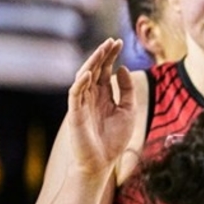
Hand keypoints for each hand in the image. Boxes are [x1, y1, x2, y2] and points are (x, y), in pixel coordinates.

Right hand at [67, 39, 134, 176]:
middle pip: (94, 70)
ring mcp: (81, 104)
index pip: (105, 70)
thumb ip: (127, 90)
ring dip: (91, 64)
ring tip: (101, 51)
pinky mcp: (75, 114)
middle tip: (111, 41)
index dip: (110, 56)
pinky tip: (87, 73)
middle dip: (102, 55)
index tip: (119, 42)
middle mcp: (91, 97)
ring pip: (83, 78)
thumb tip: (122, 68)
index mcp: (103, 96)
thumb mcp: (128, 111)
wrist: (102, 162)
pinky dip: (79, 84)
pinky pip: (75, 96)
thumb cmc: (114, 139)